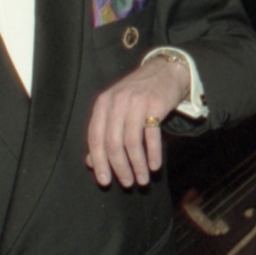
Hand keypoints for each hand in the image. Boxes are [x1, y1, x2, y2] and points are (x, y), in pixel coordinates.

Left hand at [85, 55, 190, 187]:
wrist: (165, 71)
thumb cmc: (138, 94)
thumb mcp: (116, 109)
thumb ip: (103, 133)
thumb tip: (90, 161)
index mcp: (102, 104)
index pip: (95, 138)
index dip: (99, 162)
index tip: (104, 181)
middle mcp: (116, 102)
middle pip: (112, 143)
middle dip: (120, 168)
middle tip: (128, 183)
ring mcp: (136, 103)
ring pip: (131, 143)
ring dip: (137, 165)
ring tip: (142, 179)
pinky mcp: (155, 105)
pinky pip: (151, 136)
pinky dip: (153, 154)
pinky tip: (154, 166)